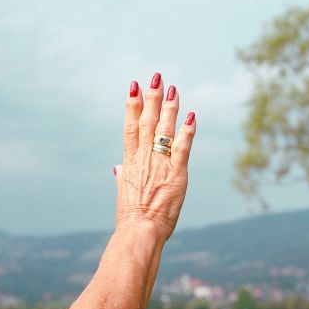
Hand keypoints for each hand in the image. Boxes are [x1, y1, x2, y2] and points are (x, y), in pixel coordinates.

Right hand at [114, 72, 195, 240]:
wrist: (140, 231)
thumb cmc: (131, 217)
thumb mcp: (124, 194)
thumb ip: (122, 177)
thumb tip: (117, 169)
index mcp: (130, 162)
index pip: (131, 127)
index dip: (132, 105)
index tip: (134, 87)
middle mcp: (144, 159)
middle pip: (147, 122)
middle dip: (152, 98)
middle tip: (156, 77)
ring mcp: (160, 165)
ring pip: (165, 130)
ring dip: (169, 108)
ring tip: (173, 89)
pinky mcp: (177, 174)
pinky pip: (183, 148)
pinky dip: (187, 132)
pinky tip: (192, 116)